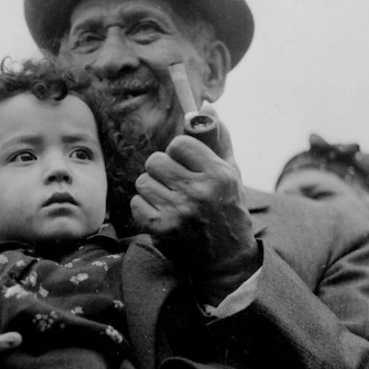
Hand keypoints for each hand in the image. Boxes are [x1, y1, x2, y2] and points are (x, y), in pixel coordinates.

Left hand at [130, 106, 258, 302]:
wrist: (226, 262)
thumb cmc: (228, 211)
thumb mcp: (232, 175)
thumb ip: (219, 139)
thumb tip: (205, 106)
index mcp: (218, 175)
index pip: (179, 143)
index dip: (178, 153)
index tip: (185, 165)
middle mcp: (199, 192)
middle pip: (156, 160)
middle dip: (162, 170)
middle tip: (175, 184)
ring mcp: (178, 211)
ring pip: (143, 181)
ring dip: (153, 190)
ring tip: (170, 201)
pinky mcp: (161, 229)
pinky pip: (136, 202)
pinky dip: (144, 208)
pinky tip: (162, 215)